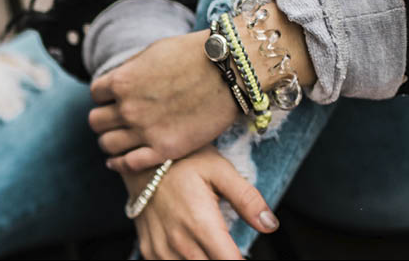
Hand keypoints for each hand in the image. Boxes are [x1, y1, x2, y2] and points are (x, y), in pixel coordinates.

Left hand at [90, 29, 238, 171]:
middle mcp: (128, 108)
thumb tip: (119, 81)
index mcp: (122, 81)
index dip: (104, 96)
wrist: (229, 71)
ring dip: (109, 142)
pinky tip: (118, 162)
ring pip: (107, 144)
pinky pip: (128, 164)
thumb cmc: (193, 55)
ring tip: (117, 141)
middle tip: (114, 121)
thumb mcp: (152, 53)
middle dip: (104, 119)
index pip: (96, 94)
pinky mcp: (164, 150)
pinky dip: (119, 164)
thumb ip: (131, 71)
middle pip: (96, 121)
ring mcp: (145, 131)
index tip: (113, 99)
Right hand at [122, 145, 278, 259]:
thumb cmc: (182, 160)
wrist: (138, 158)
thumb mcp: (219, 170)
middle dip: (224, 260)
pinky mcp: (148, 248)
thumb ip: (246, 199)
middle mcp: (180, 242)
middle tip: (229, 249)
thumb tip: (270, 225)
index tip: (246, 254)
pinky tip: (192, 252)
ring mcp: (161, 248)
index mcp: (201, 224)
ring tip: (213, 250)